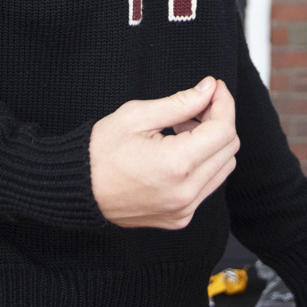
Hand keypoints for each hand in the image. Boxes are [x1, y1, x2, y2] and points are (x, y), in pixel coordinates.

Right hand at [89, 78, 238, 228]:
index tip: (215, 88)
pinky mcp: (179, 218)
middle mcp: (185, 192)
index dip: (223, 103)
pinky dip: (203, 164)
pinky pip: (207, 186)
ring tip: (183, 129)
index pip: (224, 130)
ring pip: (222, 168)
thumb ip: (180, 102)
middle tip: (197, 105)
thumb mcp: (137, 116)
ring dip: (212, 143)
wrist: (77, 190)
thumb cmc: (99, 152)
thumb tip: (208, 90)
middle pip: (229, 149)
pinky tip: (179, 151)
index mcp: (176, 165)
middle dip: (219, 120)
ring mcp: (184, 209)